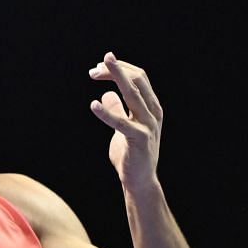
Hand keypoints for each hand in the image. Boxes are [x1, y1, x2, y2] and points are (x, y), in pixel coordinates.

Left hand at [88, 52, 162, 192]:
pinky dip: (106, 113)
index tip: (99, 67)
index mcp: (151, 108)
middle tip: (95, 66)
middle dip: (116, 69)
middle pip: (137, 80)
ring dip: (115, 78)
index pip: (139, 78)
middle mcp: (153, 113)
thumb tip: (107, 95)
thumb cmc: (132, 155)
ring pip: (132, 94)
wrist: (140, 181)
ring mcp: (148, 125)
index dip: (120, 69)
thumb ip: (118, 111)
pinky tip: (93, 105)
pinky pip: (121, 123)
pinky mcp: (139, 139)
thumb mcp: (123, 129)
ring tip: (96, 70)